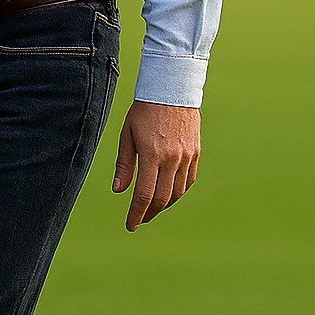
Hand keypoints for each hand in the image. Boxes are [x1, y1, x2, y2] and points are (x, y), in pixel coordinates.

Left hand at [112, 101, 201, 231]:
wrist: (172, 89)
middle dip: (149, 213)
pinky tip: (168, 195)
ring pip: (177, 192)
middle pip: (162, 198)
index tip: (130, 225)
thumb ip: (124, 165)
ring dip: (164, 205)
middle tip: (139, 220)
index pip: (144, 194)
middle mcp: (172, 158)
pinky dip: (178, 192)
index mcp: (152, 154)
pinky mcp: (196, 152)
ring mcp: (187, 156)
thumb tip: (118, 190)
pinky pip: (189, 180)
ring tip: (151, 209)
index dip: (136, 213)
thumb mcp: (127, 135)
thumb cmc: (144, 111)